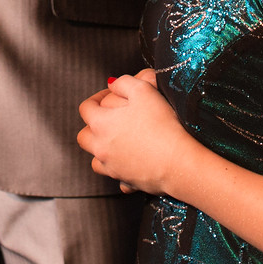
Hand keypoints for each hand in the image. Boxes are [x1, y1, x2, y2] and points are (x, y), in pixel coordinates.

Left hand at [76, 69, 192, 195]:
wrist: (178, 161)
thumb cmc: (162, 125)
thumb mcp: (143, 90)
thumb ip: (123, 82)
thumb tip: (112, 84)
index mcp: (101, 124)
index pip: (85, 108)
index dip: (96, 98)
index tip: (109, 94)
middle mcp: (101, 147)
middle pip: (84, 136)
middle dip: (92, 126)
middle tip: (109, 119)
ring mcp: (111, 166)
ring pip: (95, 159)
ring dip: (102, 150)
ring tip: (117, 142)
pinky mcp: (125, 180)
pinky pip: (115, 177)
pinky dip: (119, 170)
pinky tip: (131, 164)